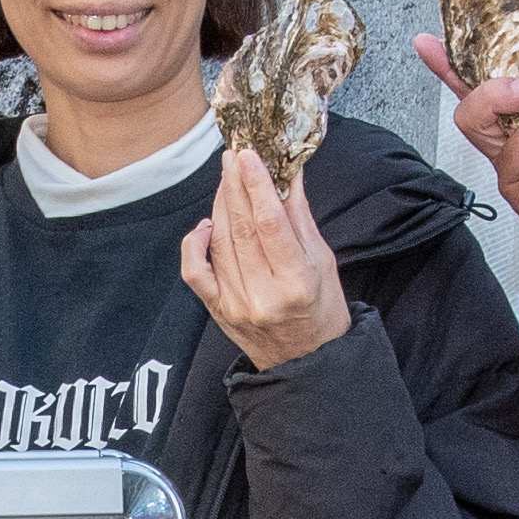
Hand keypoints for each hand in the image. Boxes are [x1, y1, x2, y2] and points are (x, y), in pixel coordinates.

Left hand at [181, 144, 348, 368]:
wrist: (307, 363)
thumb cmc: (322, 309)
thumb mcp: (323, 261)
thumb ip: (299, 217)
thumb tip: (287, 171)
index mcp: (295, 283)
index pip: (269, 224)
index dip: (255, 185)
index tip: (248, 155)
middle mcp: (262, 296)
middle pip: (240, 229)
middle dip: (234, 186)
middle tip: (233, 155)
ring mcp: (235, 306)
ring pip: (218, 243)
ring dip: (220, 205)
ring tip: (227, 178)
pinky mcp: (217, 311)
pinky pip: (195, 271)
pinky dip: (195, 242)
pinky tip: (207, 223)